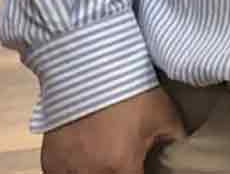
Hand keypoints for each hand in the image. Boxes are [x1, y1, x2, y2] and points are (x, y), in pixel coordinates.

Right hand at [40, 88, 186, 173]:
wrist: (89, 67)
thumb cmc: (130, 90)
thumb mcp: (165, 115)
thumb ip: (174, 141)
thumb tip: (180, 151)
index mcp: (121, 169)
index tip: (144, 167)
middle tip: (124, 163)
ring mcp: (66, 169)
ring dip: (95, 173)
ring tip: (104, 161)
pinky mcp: (49, 161)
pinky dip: (73, 173)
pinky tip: (83, 163)